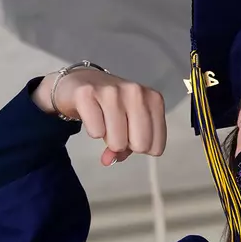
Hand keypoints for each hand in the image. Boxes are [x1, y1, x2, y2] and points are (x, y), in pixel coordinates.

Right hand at [32, 67, 166, 165]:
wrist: (83, 81)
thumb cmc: (112, 106)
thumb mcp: (130, 125)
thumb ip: (127, 148)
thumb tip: (109, 160)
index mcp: (154, 100)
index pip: (157, 147)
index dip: (141, 148)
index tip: (132, 134)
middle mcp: (136, 92)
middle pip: (140, 146)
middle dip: (126, 145)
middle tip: (117, 129)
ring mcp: (112, 91)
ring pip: (117, 142)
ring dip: (107, 139)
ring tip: (104, 121)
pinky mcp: (87, 93)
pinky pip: (96, 133)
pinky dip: (92, 130)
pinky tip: (92, 115)